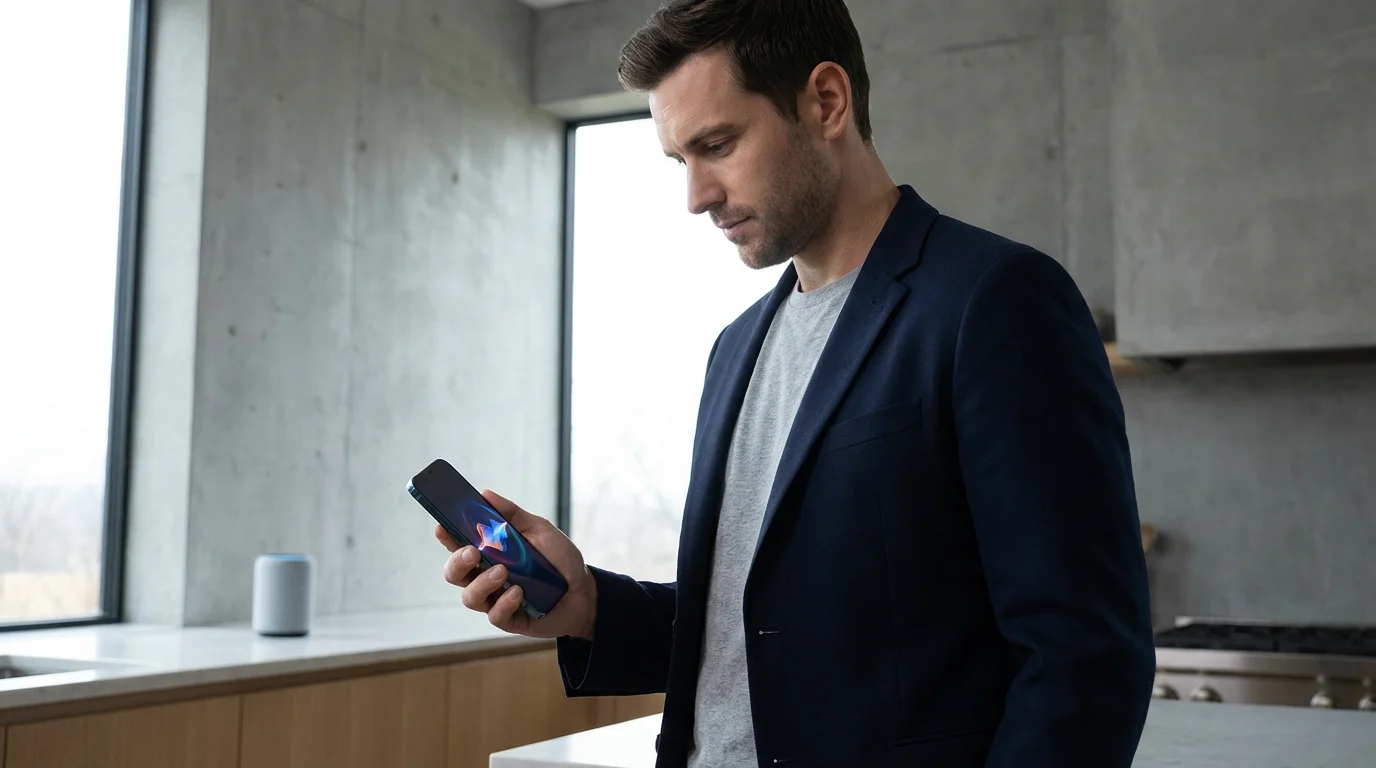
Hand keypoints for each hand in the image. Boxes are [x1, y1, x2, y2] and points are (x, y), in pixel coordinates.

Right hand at [437, 489, 596, 640]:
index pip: (458, 544)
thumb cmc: (559, 560)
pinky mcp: (509, 619)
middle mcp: (486, 576)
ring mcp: (495, 599)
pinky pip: (495, 615)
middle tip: (473, 552)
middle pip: (454, 573)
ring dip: (482, 583)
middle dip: (457, 562)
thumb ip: (513, 515)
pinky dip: (504, 602)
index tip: (442, 526)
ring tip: (502, 572)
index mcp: (490, 552)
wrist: (585, 592)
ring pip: (469, 597)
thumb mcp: (540, 531)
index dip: (446, 536)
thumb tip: (485, 494)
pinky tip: (519, 593)